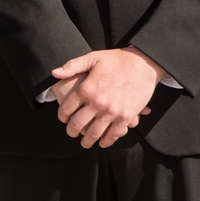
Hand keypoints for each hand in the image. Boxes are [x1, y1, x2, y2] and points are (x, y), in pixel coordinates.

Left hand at [50, 46, 165, 148]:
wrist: (144, 63)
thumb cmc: (118, 59)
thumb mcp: (93, 57)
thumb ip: (72, 65)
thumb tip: (54, 73)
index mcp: (86, 88)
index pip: (66, 109)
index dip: (62, 116)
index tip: (64, 119)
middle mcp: (97, 102)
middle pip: (77, 124)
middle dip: (72, 131)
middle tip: (72, 133)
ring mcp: (112, 111)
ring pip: (93, 133)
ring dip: (87, 141)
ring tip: (85, 142)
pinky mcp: (126, 117)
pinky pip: (113, 135)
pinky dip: (106, 141)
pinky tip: (103, 142)